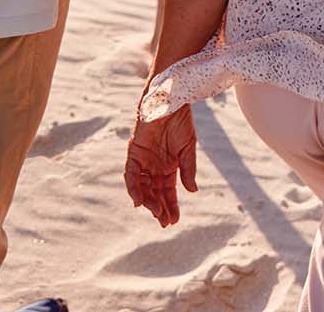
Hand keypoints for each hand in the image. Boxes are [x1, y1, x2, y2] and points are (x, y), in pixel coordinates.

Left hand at [125, 105, 197, 225]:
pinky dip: (134, 188)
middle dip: (160, 208)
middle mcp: (154, 167)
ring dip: (148, 201)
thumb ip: (188, 169)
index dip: (171, 206)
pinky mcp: (133, 154)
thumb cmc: (181, 122)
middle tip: (165, 222)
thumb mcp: (188, 149)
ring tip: (156, 213)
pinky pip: (131, 175)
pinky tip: (139, 200)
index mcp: (168, 167)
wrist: (171, 101)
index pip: (168, 192)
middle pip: (155, 193)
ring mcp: (143, 161)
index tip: (174, 221)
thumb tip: (192, 191)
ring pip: (142, 187)